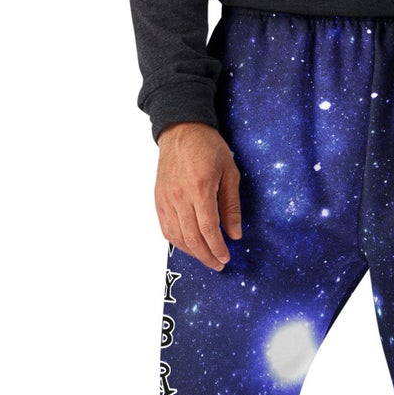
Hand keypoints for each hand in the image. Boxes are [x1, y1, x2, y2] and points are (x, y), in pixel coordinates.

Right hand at [155, 122, 242, 270]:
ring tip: (206, 257)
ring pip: (176, 237)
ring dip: (192, 252)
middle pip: (192, 238)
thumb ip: (231, 206)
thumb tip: (234, 234)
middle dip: (206, 256)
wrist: (182, 130)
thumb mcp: (230, 172)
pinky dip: (177, 242)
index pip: (208, 230)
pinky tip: (189, 246)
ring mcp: (166, 199)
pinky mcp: (159, 199)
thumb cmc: (208, 147)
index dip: (217, 249)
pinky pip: (166, 228)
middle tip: (218, 264)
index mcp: (200, 189)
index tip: (226, 258)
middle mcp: (180, 197)